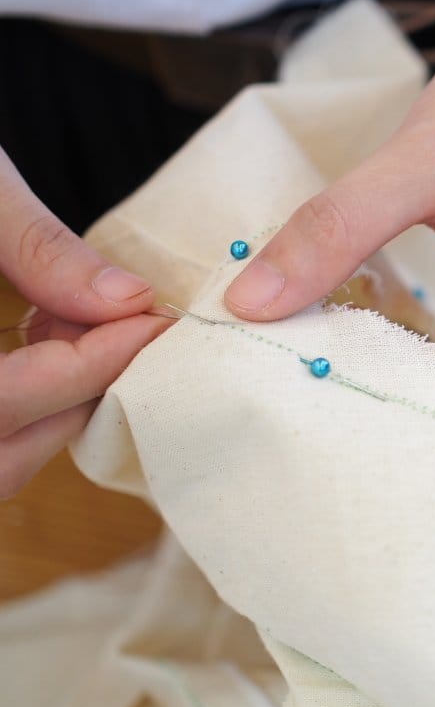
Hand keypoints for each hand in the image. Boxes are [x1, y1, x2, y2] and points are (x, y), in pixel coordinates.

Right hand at [0, 149, 169, 498]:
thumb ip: (38, 249)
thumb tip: (128, 300)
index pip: (0, 403)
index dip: (86, 368)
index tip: (149, 324)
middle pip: (0, 457)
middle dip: (75, 399)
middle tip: (122, 327)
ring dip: (53, 408)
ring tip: (75, 325)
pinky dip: (26, 406)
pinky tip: (43, 338)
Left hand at [226, 0, 434, 385]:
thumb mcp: (424, 161)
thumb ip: (338, 231)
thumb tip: (248, 304)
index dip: (396, 413)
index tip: (306, 409)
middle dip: (382, 396)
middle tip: (286, 385)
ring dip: (384, 369)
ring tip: (305, 362)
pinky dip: (398, 343)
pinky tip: (344, 332)